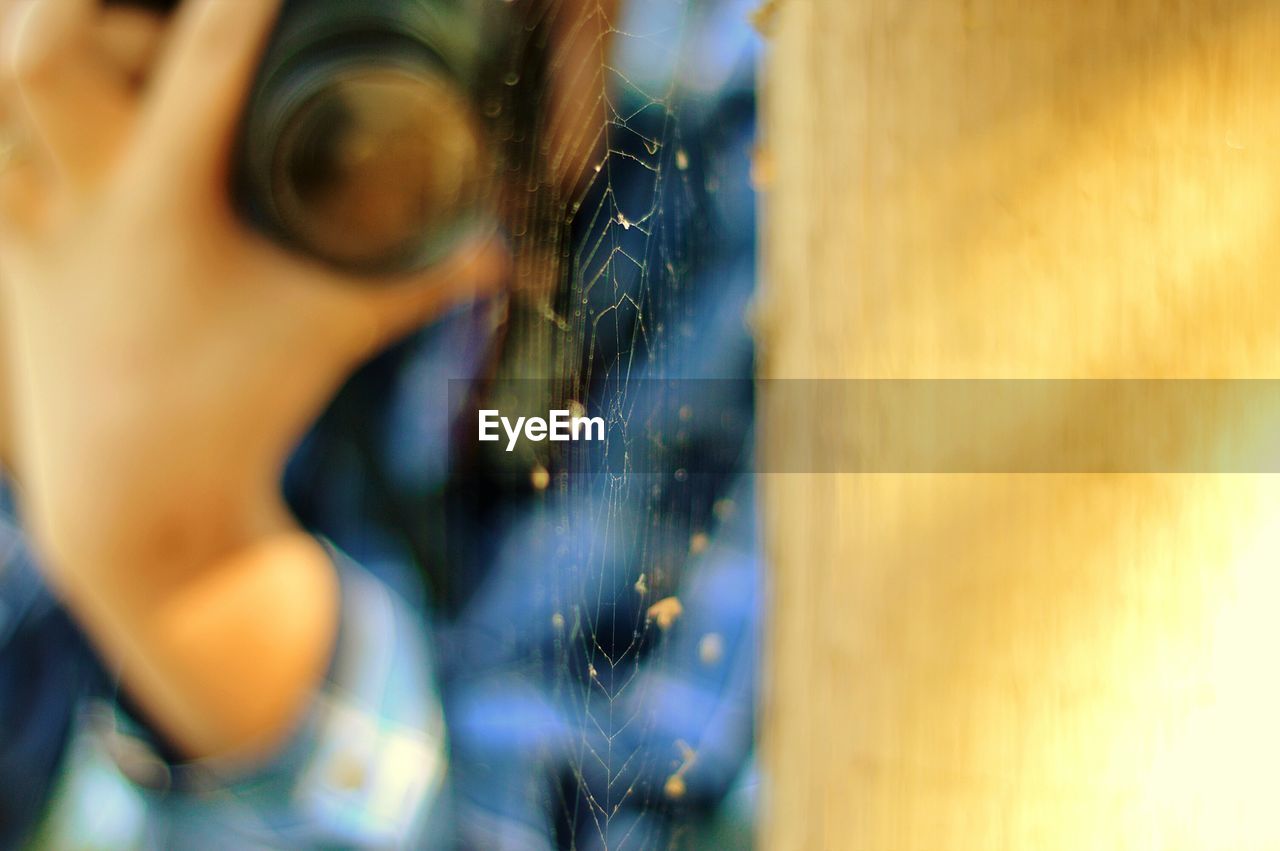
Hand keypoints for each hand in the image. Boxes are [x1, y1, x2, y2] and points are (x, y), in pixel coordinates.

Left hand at [0, 0, 506, 758]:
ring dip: (43, 28)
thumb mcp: (340, 332)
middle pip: (48, 41)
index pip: (208, 55)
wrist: (134, 499)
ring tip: (104, 23)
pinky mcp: (3, 239)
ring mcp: (30, 216)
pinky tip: (58, 86)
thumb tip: (500, 249)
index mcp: (173, 205)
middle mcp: (87, 197)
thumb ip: (425, 281)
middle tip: (165, 4)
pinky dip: (12, 93)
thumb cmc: (246, 409)